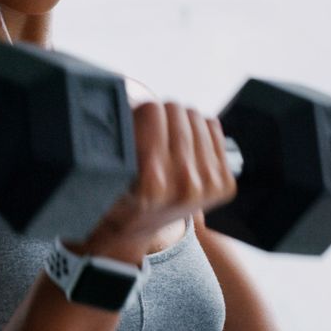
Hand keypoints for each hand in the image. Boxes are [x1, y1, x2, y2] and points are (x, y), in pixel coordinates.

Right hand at [89, 101, 237, 250]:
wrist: (140, 230)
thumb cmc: (118, 196)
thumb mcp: (106, 173)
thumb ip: (114, 141)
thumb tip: (126, 101)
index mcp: (152, 183)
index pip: (151, 111)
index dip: (136, 111)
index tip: (131, 122)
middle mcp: (185, 185)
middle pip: (175, 109)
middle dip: (157, 115)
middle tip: (146, 130)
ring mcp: (209, 184)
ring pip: (194, 115)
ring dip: (177, 122)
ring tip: (163, 139)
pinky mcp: (224, 183)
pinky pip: (212, 127)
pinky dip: (196, 130)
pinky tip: (182, 146)